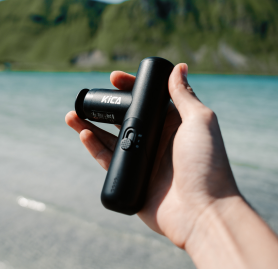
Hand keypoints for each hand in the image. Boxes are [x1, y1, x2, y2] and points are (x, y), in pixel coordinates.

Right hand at [65, 63, 239, 249]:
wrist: (203, 211)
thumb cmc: (206, 164)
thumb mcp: (198, 122)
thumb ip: (184, 95)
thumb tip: (179, 66)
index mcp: (173, 124)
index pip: (147, 100)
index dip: (130, 88)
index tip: (113, 78)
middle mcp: (157, 140)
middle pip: (125, 118)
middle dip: (105, 107)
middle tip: (88, 97)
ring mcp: (143, 161)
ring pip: (111, 138)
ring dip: (91, 125)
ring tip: (72, 115)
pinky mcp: (132, 180)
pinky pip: (109, 161)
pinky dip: (95, 148)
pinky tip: (84, 134)